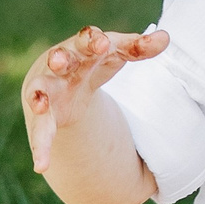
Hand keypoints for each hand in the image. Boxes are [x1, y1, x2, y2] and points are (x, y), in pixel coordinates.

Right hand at [22, 26, 166, 172]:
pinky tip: (41, 165)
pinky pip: (41, 133)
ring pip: (40, 92)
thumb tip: (166, 37)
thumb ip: (137, 48)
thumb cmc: (91, 60)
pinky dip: (41, 148)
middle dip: (59, 59)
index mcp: (80, 48)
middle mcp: (59, 66)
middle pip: (58, 60)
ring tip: (38, 104)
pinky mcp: (43, 117)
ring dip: (39, 97)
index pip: (87, 40)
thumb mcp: (115, 53)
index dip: (93, 41)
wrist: (59, 79)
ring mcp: (48, 90)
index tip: (102, 43)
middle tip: (59, 60)